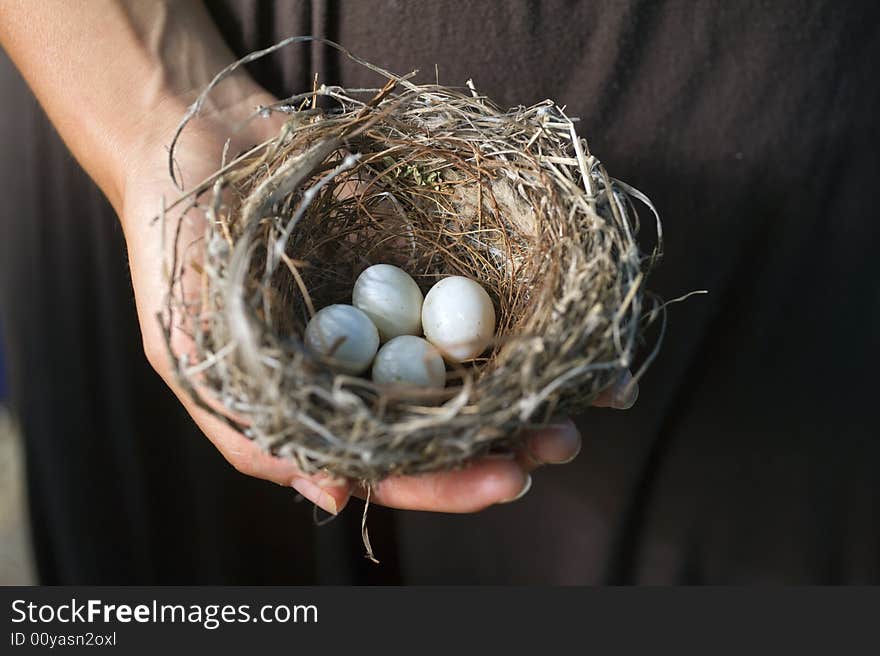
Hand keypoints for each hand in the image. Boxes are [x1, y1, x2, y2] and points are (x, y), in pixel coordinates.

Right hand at [2, 0, 635, 516]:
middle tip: (562, 442)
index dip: (450, 478)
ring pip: (482, 360)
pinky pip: (487, 286)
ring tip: (593, 391)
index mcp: (326, 406)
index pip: (396, 461)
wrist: (197, 149)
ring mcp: (405, 312)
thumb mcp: (193, 356)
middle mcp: (374, 368)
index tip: (507, 479)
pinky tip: (583, 320)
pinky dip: (536, 305)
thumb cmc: (181, 259)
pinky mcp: (427, 257)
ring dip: (538, 380)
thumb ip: (259, 434)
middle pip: (453, 419)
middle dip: (511, 436)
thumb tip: (337, 500)